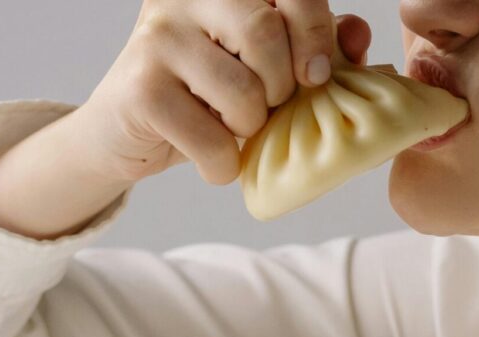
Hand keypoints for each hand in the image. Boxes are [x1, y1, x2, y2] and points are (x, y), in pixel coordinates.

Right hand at [73, 0, 373, 185]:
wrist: (121, 134)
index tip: (317, 75)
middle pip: (264, 32)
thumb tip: (357, 35)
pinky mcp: (142, 89)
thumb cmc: (202, 96)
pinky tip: (210, 158)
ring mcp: (157, 39)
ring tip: (230, 129)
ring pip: (243, 93)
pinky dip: (222, 164)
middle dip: (280, 86)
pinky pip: (213, 139)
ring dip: (249, 130)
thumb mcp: (261, 65)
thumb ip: (311, 44)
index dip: (315, 30)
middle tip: (266, 107)